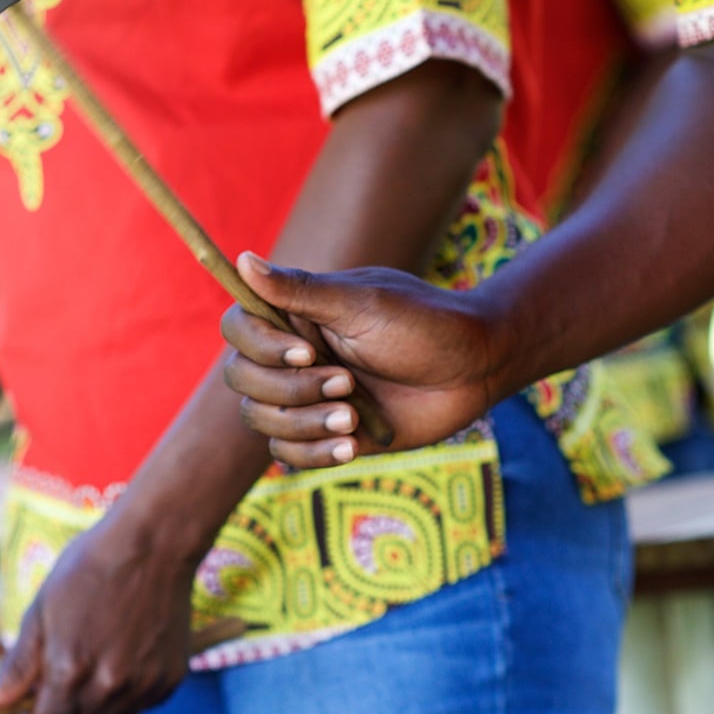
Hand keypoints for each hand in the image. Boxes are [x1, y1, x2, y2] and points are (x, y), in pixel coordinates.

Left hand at [0, 513, 198, 713]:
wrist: (154, 543)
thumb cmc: (90, 568)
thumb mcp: (40, 612)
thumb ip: (14, 668)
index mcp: (69, 672)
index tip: (40, 700)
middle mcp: (108, 688)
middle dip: (67, 713)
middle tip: (71, 668)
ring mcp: (143, 686)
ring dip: (99, 704)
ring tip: (102, 654)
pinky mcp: (169, 681)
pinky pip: (139, 706)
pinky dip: (129, 691)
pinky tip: (129, 650)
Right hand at [219, 253, 507, 467]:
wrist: (474, 369)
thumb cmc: (425, 324)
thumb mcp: (363, 303)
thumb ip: (300, 290)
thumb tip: (243, 259)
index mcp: (296, 316)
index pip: (238, 330)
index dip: (261, 346)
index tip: (308, 350)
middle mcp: (293, 355)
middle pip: (243, 380)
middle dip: (290, 389)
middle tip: (347, 382)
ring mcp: (308, 398)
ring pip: (262, 421)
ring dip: (304, 424)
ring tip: (353, 417)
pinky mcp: (327, 435)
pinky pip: (288, 455)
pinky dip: (314, 454)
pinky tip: (352, 446)